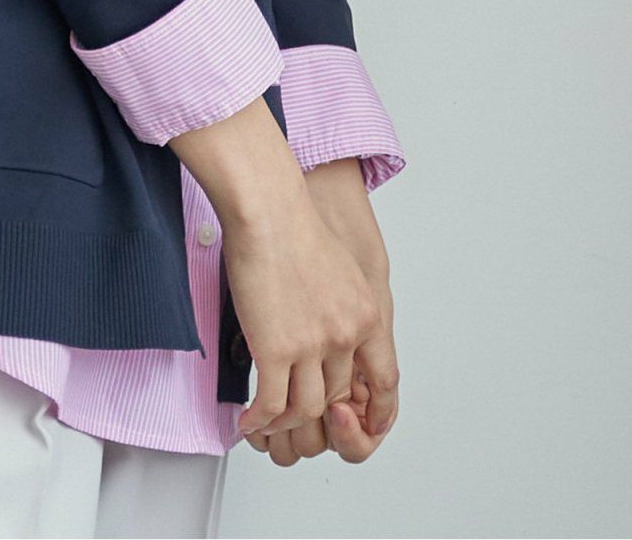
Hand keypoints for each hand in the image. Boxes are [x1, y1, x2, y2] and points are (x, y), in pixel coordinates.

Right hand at [241, 157, 399, 462]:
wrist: (267, 207)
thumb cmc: (291, 223)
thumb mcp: (338, 268)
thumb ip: (342, 306)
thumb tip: (327, 326)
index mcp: (367, 315)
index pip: (384, 381)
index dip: (374, 410)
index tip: (361, 423)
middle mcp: (345, 335)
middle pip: (334, 395)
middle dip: (311, 410)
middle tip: (289, 412)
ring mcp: (312, 346)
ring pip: (303, 409)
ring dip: (282, 422)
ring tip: (264, 421)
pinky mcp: (275, 349)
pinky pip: (271, 404)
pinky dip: (259, 420)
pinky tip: (247, 420)